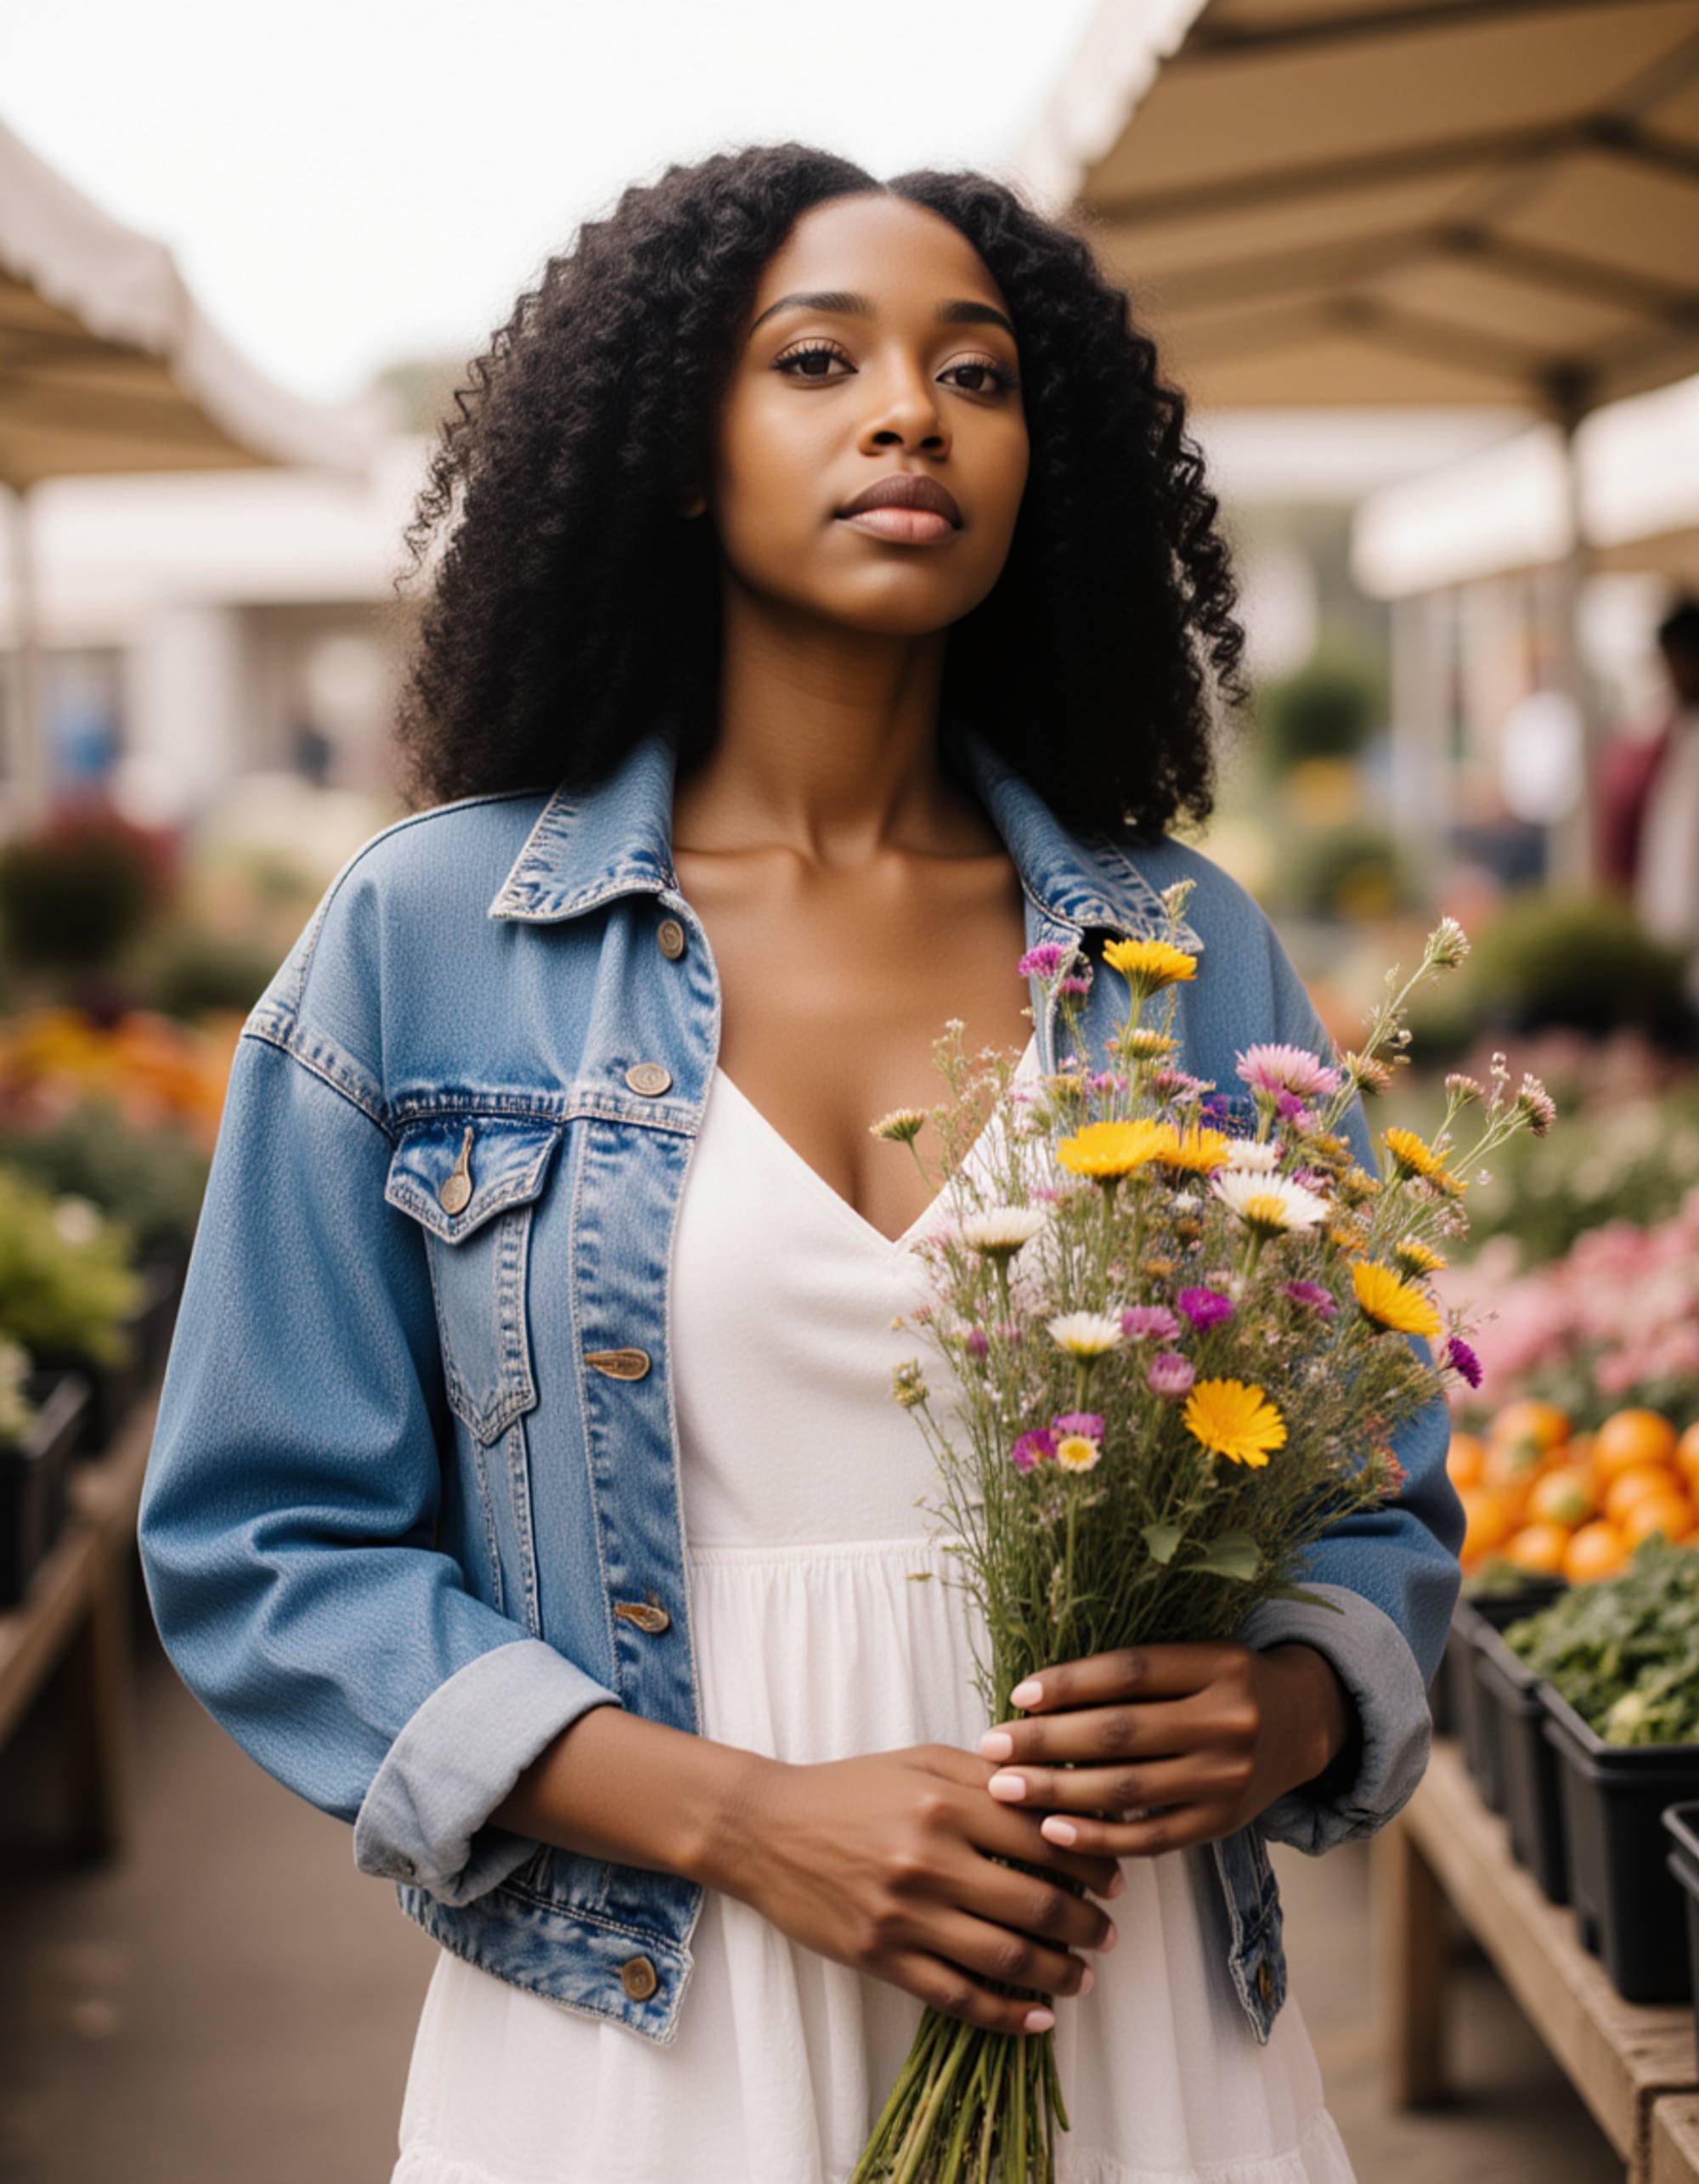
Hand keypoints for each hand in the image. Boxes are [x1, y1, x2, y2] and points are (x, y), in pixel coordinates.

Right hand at [713, 1742, 1122, 2035]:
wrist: (765, 1830)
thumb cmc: (848, 1788)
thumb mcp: (919, 1760)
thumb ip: (985, 1774)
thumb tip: (1055, 1790)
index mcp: (944, 1803)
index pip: (1044, 1838)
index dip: (1091, 1863)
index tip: (1115, 1879)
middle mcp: (930, 1860)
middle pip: (1036, 1905)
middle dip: (1087, 1924)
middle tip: (1109, 1932)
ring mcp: (904, 1915)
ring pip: (1004, 1957)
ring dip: (1059, 1973)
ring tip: (1084, 1975)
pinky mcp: (881, 1958)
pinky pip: (956, 1996)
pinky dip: (1005, 2014)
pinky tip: (1037, 2016)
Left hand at [974, 1641, 1354, 1859]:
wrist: (1305, 1722)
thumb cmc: (1225, 1682)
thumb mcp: (1196, 1655)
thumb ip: (1135, 1673)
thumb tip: (1037, 1697)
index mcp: (1218, 1663)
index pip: (1131, 1671)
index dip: (1070, 1683)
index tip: (1017, 1696)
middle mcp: (1228, 1719)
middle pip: (1122, 1732)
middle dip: (1047, 1743)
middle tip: (991, 1748)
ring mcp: (1228, 1776)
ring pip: (1129, 1789)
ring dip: (1057, 1791)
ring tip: (1004, 1788)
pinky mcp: (1224, 1823)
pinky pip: (1151, 1837)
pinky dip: (1098, 1838)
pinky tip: (1052, 1832)